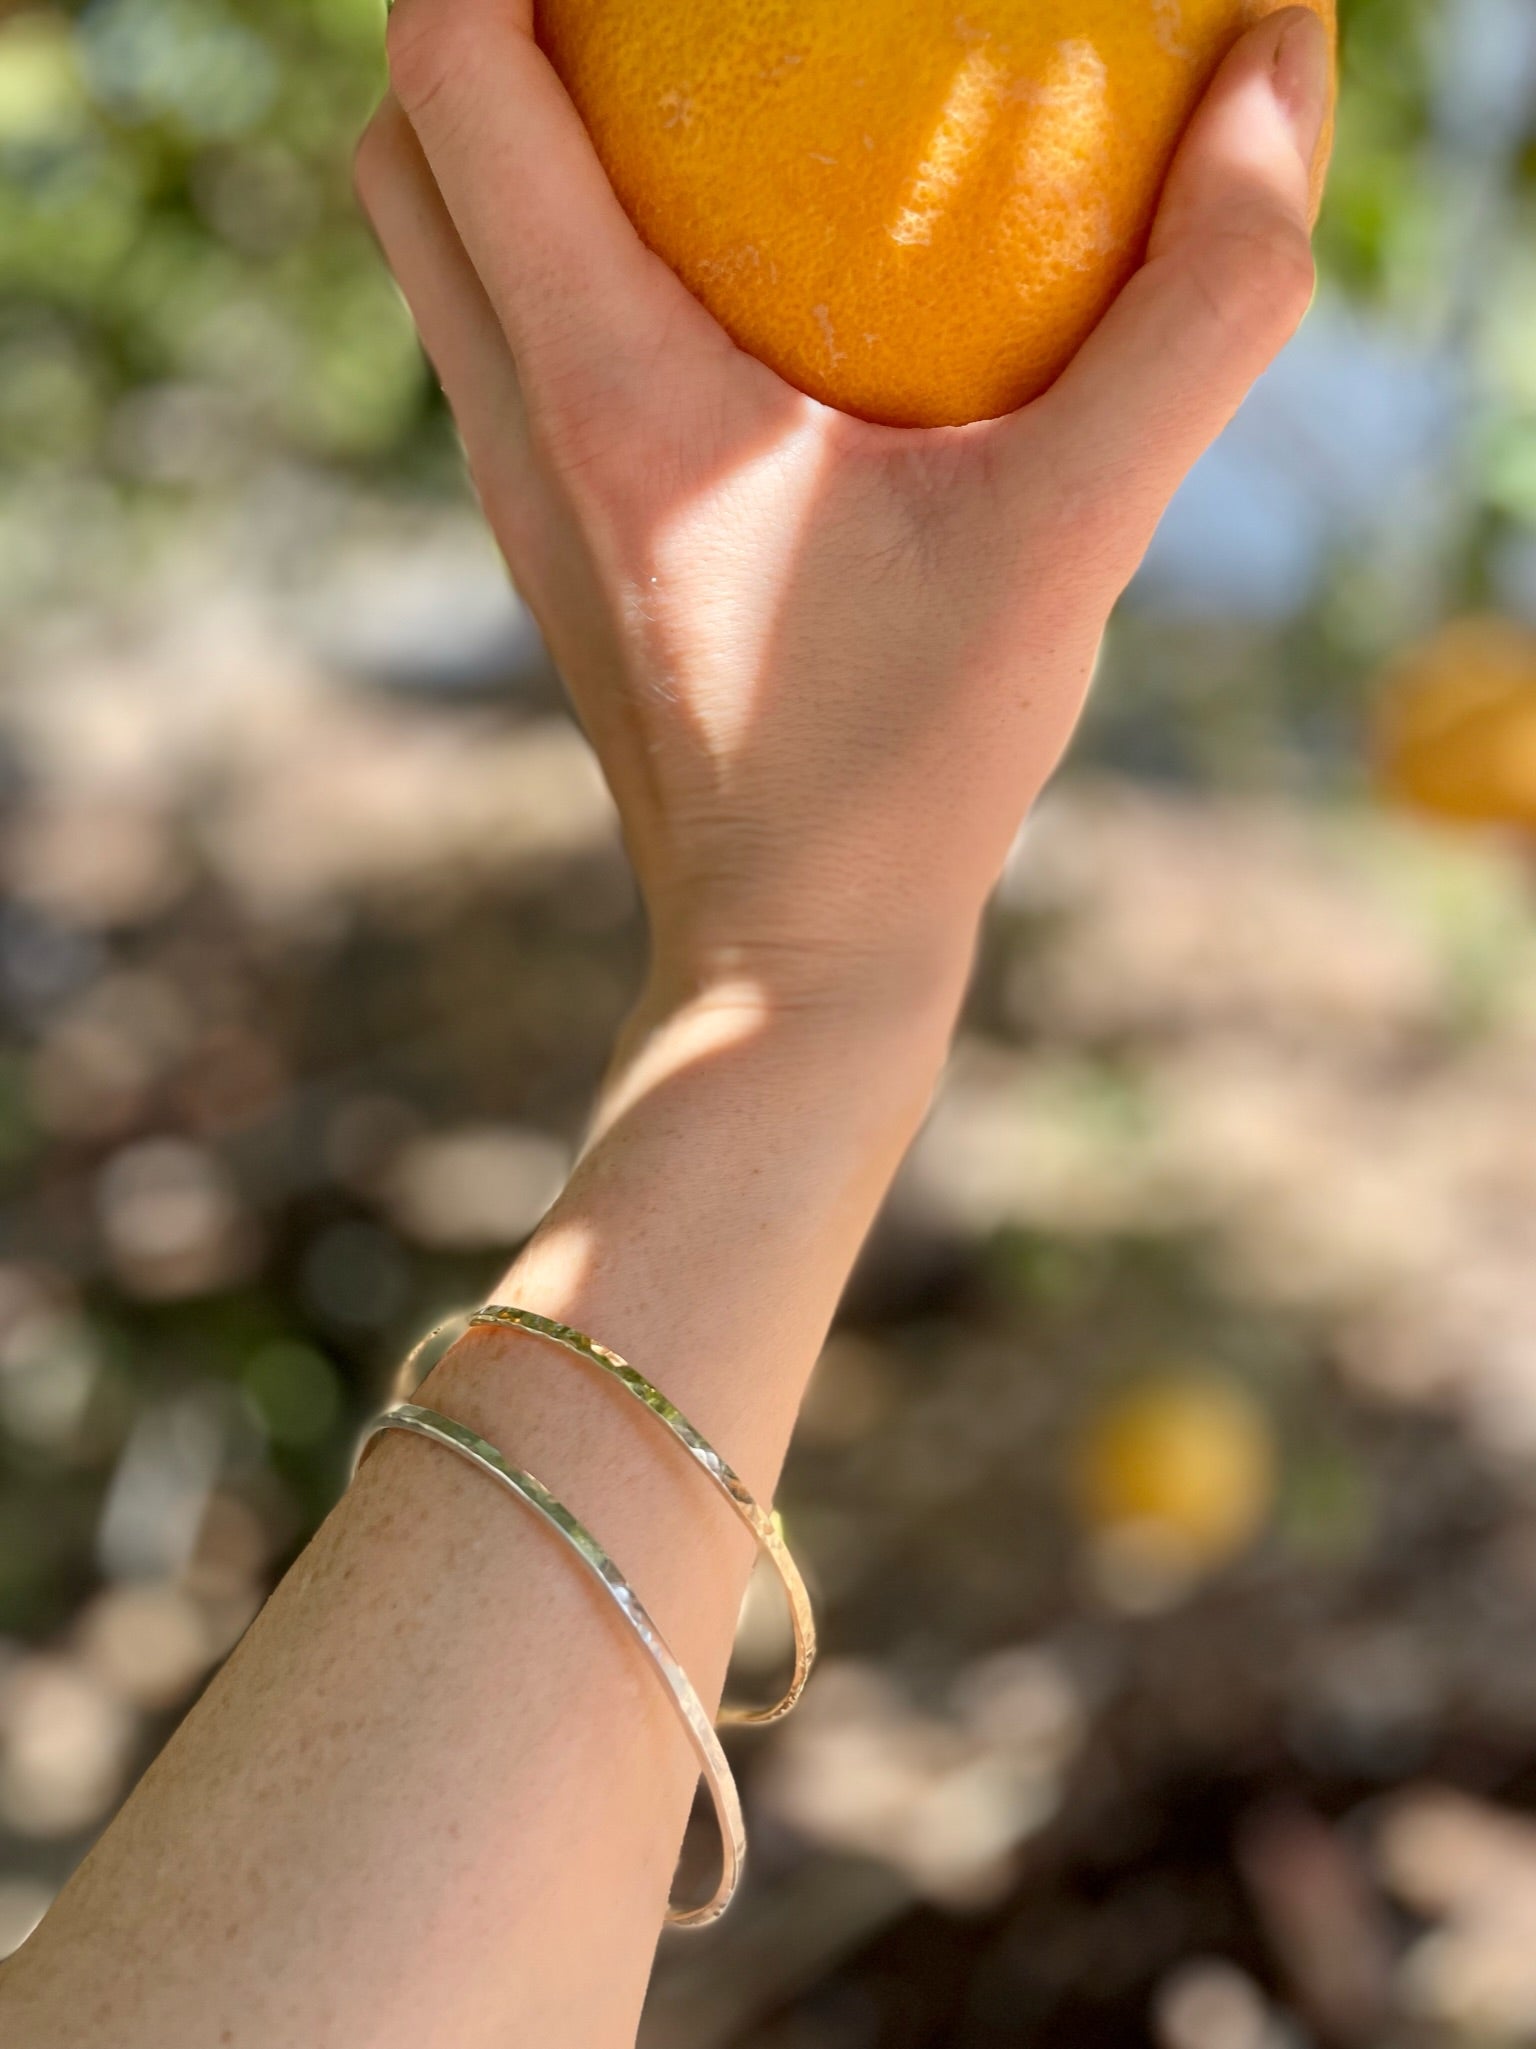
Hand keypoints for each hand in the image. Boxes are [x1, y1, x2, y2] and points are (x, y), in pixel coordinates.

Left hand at [358, 2, 1330, 1010]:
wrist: (795, 962)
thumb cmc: (912, 770)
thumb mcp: (1077, 539)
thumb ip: (1202, 303)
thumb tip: (1286, 60)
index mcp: (598, 390)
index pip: (450, 74)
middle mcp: (517, 428)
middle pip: (405, 148)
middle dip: (484, 26)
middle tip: (649, 9)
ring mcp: (521, 502)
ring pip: (446, 260)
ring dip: (515, 146)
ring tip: (681, 109)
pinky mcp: (562, 557)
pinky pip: (519, 357)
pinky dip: (573, 270)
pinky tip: (732, 297)